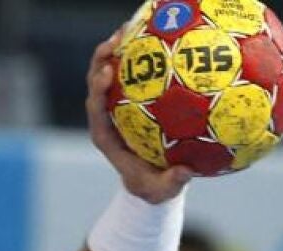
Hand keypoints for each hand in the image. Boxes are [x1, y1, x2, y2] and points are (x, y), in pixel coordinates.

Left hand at [86, 30, 193, 202]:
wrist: (149, 184)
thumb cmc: (152, 188)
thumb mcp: (162, 190)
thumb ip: (171, 182)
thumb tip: (185, 172)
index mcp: (107, 137)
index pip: (96, 110)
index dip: (97, 89)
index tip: (107, 71)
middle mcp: (106, 119)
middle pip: (96, 85)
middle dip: (101, 59)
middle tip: (118, 38)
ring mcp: (115, 108)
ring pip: (109, 74)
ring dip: (116, 51)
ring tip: (130, 27)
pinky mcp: (128, 102)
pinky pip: (130, 76)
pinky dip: (137, 58)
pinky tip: (155, 39)